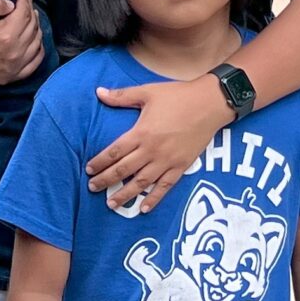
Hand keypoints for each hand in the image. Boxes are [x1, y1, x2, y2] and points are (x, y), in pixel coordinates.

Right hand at [0, 0, 42, 84]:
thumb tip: (13, 5)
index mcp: (6, 35)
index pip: (24, 13)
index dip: (24, 0)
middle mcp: (13, 53)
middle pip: (32, 27)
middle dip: (30, 11)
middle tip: (26, 3)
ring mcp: (13, 67)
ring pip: (36, 43)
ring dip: (36, 28)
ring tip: (30, 18)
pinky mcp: (9, 77)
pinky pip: (33, 64)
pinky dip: (37, 51)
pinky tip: (35, 42)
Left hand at [88, 72, 231, 211]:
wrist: (210, 103)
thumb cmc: (178, 95)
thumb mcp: (148, 92)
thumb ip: (122, 96)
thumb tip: (98, 92)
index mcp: (141, 133)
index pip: (114, 152)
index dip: (99, 162)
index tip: (89, 169)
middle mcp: (152, 150)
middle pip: (124, 170)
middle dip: (106, 180)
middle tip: (92, 188)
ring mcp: (167, 161)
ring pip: (141, 182)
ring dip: (125, 194)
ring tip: (111, 204)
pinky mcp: (181, 166)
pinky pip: (165, 186)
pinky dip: (154, 198)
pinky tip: (144, 208)